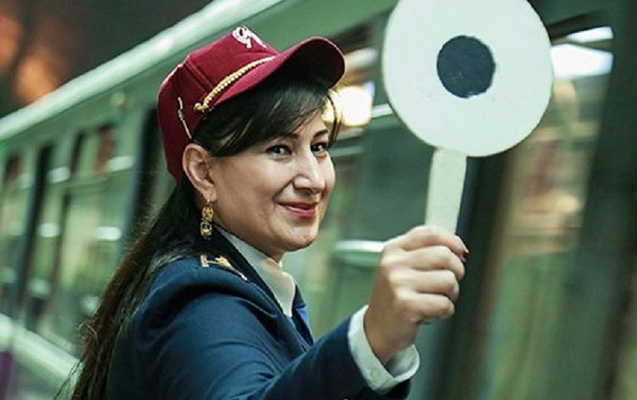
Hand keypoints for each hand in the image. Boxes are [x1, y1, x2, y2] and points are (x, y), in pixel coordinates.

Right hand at [364, 225, 467, 363]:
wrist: (377, 330)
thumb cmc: (396, 297)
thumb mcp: (403, 268)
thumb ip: (426, 253)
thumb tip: (460, 250)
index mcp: (393, 250)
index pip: (430, 233)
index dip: (453, 241)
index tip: (461, 254)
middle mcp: (393, 264)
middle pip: (445, 255)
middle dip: (455, 272)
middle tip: (446, 285)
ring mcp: (398, 284)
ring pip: (449, 281)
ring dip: (449, 296)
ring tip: (432, 300)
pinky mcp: (406, 306)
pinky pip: (445, 304)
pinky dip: (444, 312)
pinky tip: (429, 313)